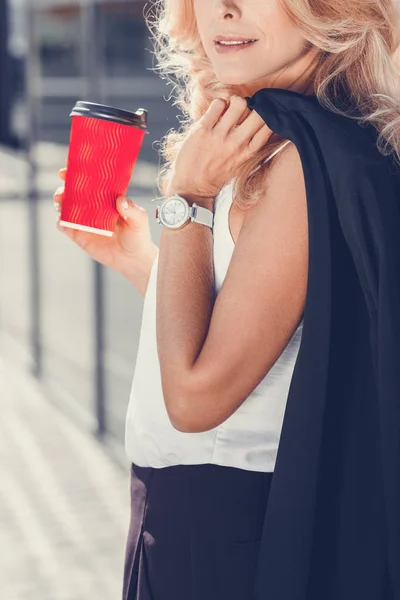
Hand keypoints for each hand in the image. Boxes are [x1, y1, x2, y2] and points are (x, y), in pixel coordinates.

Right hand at [54, 168, 157, 282]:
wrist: (133, 260)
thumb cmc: (138, 236)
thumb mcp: (139, 220)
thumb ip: (132, 210)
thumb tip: (120, 199)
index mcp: (106, 199)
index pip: (90, 183)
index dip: (78, 175)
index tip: (69, 170)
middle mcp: (93, 208)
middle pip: (74, 194)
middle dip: (65, 188)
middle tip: (62, 188)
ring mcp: (85, 222)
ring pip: (66, 208)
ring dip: (60, 203)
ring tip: (60, 201)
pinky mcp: (80, 236)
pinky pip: (66, 227)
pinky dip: (61, 223)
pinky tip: (62, 221)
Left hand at [165, 96, 272, 199]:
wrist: (191, 187)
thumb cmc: (215, 175)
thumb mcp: (239, 163)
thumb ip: (248, 145)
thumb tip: (258, 121)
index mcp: (247, 152)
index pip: (268, 127)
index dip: (266, 116)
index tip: (258, 116)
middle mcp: (236, 144)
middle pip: (258, 113)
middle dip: (252, 107)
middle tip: (242, 112)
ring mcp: (219, 136)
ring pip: (239, 103)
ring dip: (234, 102)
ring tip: (228, 110)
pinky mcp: (203, 130)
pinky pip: (218, 104)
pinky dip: (218, 104)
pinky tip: (214, 113)